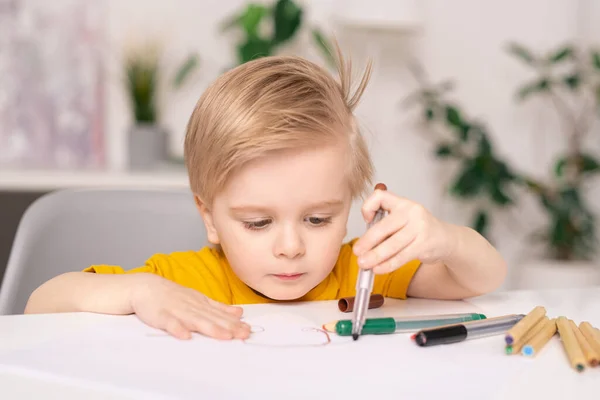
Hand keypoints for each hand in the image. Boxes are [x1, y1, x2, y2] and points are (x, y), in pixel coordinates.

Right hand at [129, 274, 250, 339]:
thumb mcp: (198, 299)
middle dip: (229, 326)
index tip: (248, 330)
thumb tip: (239, 312)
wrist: (145, 287)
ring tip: (224, 336)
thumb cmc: (173, 296)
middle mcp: (192, 306)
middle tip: (244, 334)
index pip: (221, 314)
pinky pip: (170, 323)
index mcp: (201, 303)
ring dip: (211, 328)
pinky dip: (177, 329)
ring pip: (196, 320)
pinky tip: (185, 336)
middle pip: (213, 318)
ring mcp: (177, 310)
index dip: (234, 323)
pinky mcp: (161, 316)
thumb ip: (218, 307)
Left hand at [352, 187, 457, 273]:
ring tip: (363, 263)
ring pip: (392, 244)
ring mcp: (419, 228)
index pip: (380, 197)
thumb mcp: (403, 219)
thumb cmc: (418, 230)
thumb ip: (384, 223)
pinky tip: (378, 269)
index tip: (366, 220)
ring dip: (375, 256)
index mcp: (402, 203)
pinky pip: (401, 256)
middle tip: (357, 251)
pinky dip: (388, 264)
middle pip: (384, 226)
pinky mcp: (424, 245)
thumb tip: (363, 241)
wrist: (446, 239)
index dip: (368, 207)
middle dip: (367, 241)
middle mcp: (412, 212)